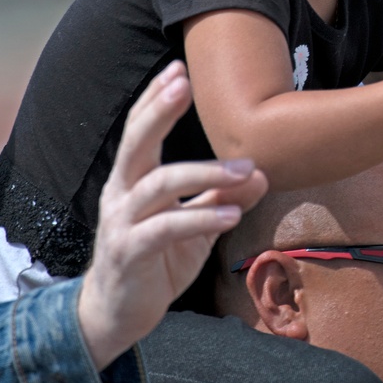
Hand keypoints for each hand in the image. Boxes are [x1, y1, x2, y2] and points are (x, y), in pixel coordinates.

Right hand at [76, 61, 267, 369]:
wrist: (119, 315)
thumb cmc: (157, 260)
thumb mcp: (197, 225)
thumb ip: (223, 197)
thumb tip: (262, 173)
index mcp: (133, 180)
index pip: (140, 130)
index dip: (155, 98)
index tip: (178, 67)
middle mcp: (121, 194)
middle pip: (137, 142)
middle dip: (160, 110)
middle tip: (185, 82)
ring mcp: (122, 224)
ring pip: (159, 184)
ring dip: (207, 173)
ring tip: (248, 171)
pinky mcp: (130, 255)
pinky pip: (165, 230)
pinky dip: (201, 218)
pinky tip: (232, 216)